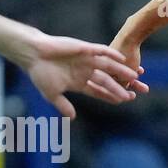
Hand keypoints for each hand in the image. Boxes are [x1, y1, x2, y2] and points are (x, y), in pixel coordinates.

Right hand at [24, 35, 145, 119]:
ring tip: (135, 77)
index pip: (98, 91)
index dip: (110, 96)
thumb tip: (72, 118)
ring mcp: (85, 60)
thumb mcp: (52, 94)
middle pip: (107, 81)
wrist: (33, 55)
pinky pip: (101, 51)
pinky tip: (122, 58)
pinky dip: (111, 54)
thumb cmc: (40, 74)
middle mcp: (84, 71)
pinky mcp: (84, 49)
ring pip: (108, 67)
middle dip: (119, 88)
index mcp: (78, 83)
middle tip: (134, 94)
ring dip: (121, 71)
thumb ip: (63, 105)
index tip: (123, 101)